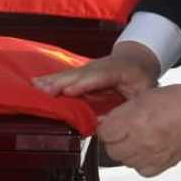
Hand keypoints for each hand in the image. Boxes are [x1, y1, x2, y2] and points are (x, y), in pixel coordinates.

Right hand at [34, 41, 160, 100]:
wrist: (136, 58)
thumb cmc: (142, 77)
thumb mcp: (144, 92)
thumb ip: (129, 106)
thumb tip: (108, 122)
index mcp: (118, 69)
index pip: (100, 76)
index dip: (84, 83)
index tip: (69, 90)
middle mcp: (99, 66)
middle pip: (79, 73)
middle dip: (61, 82)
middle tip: (45, 90)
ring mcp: (88, 68)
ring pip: (69, 74)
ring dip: (52, 80)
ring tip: (36, 86)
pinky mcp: (80, 73)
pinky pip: (65, 76)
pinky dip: (50, 80)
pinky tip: (36, 84)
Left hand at [99, 83, 180, 175]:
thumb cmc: (177, 101)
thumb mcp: (143, 97)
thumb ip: (123, 111)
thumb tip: (108, 122)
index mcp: (134, 119)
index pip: (104, 132)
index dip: (105, 128)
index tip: (108, 124)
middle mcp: (140, 139)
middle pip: (112, 149)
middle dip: (113, 140)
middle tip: (121, 132)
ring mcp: (151, 154)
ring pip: (124, 161)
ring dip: (126, 151)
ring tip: (136, 139)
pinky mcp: (161, 164)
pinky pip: (141, 169)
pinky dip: (141, 161)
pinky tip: (146, 150)